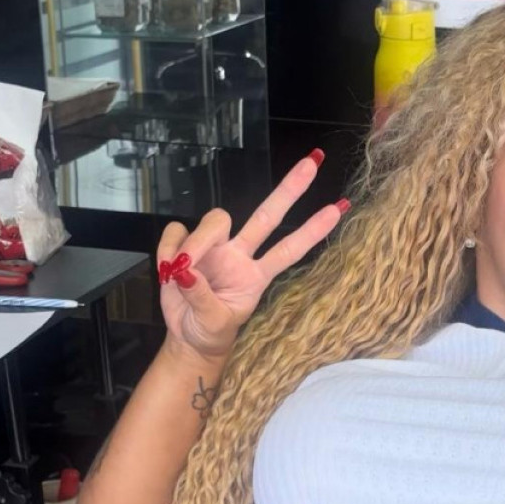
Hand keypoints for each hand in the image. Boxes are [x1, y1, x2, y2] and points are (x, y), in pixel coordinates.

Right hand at [156, 150, 347, 361]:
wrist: (189, 338)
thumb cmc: (210, 331)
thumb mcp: (213, 323)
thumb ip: (202, 298)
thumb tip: (188, 273)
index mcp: (255, 276)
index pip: (288, 250)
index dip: (311, 232)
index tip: (337, 210)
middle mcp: (239, 255)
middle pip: (267, 216)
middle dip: (289, 190)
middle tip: (312, 164)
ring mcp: (214, 248)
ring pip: (215, 221)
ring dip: (196, 244)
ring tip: (179, 272)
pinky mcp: (185, 245)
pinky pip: (177, 231)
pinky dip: (169, 249)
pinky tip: (167, 270)